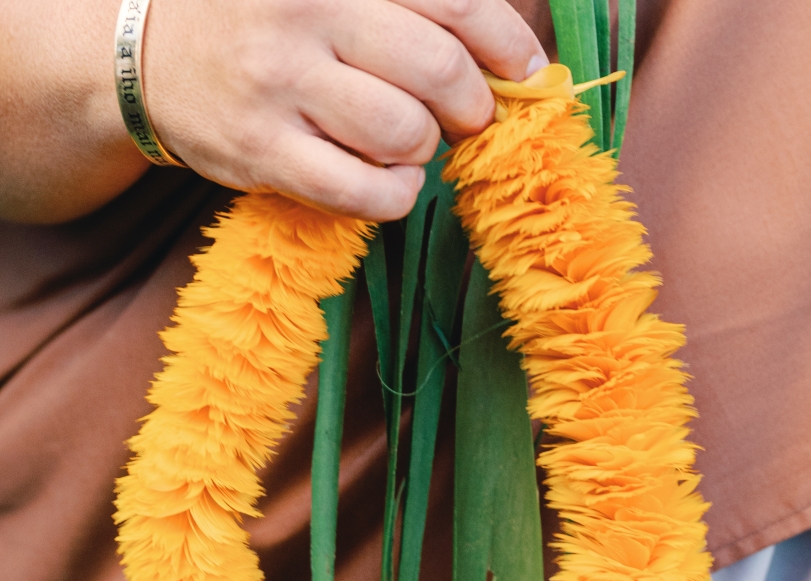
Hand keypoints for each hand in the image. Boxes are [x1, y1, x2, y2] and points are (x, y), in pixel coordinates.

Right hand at [142, 0, 546, 220]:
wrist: (146, 53)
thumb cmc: (262, 19)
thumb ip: (406, 7)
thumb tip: (506, 50)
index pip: (454, 3)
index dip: (506, 43)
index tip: (525, 70)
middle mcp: (308, 17)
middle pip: (440, 75)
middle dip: (473, 107)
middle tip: (464, 116)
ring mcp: (281, 88)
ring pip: (407, 135)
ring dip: (425, 149)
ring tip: (405, 140)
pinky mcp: (264, 154)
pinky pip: (367, 193)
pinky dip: (396, 193)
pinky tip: (387, 178)